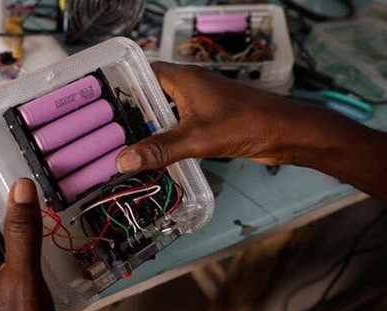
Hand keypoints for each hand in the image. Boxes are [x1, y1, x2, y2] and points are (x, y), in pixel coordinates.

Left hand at [0, 178, 54, 310]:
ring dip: (12, 259)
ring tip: (29, 276)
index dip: (8, 219)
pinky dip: (7, 274)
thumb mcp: (24, 273)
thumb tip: (20, 188)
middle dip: (12, 241)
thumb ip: (22, 229)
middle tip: (33, 258)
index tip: (30, 226)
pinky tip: (22, 289)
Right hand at [115, 61, 330, 171]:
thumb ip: (159, 149)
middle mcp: (188, 86)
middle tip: (107, 132)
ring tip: (124, 145)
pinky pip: (179, 125)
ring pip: (165, 112)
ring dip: (149, 127)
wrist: (285, 132)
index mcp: (182, 78)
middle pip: (150, 94)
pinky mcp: (209, 119)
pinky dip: (166, 137)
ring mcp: (199, 103)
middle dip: (131, 112)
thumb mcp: (196, 138)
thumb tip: (122, 160)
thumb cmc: (244, 124)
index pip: (142, 73)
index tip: (101, 104)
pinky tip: (155, 154)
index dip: (121, 85)